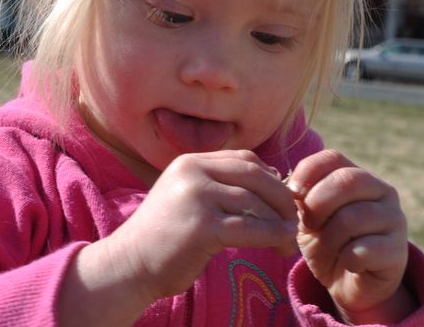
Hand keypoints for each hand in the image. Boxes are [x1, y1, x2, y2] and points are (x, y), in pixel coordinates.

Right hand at [108, 150, 298, 299]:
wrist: (129, 264)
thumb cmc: (164, 236)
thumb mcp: (188, 196)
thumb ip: (220, 185)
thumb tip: (273, 180)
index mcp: (190, 162)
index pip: (244, 158)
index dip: (271, 176)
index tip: (283, 199)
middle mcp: (192, 172)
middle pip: (255, 175)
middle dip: (282, 197)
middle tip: (295, 219)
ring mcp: (196, 197)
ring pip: (255, 202)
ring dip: (280, 222)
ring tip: (288, 240)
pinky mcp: (202, 226)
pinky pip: (250, 228)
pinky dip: (272, 236)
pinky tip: (280, 245)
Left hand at [288, 149, 414, 323]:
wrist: (349, 282)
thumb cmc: (326, 240)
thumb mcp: (307, 215)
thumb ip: (302, 197)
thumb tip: (292, 189)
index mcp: (358, 175)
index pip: (333, 158)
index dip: (307, 173)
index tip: (293, 194)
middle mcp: (382, 190)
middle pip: (347, 181)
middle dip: (317, 204)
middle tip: (308, 224)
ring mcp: (394, 219)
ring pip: (352, 217)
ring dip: (329, 237)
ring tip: (329, 246)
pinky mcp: (398, 250)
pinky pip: (363, 249)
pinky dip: (346, 258)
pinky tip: (348, 262)